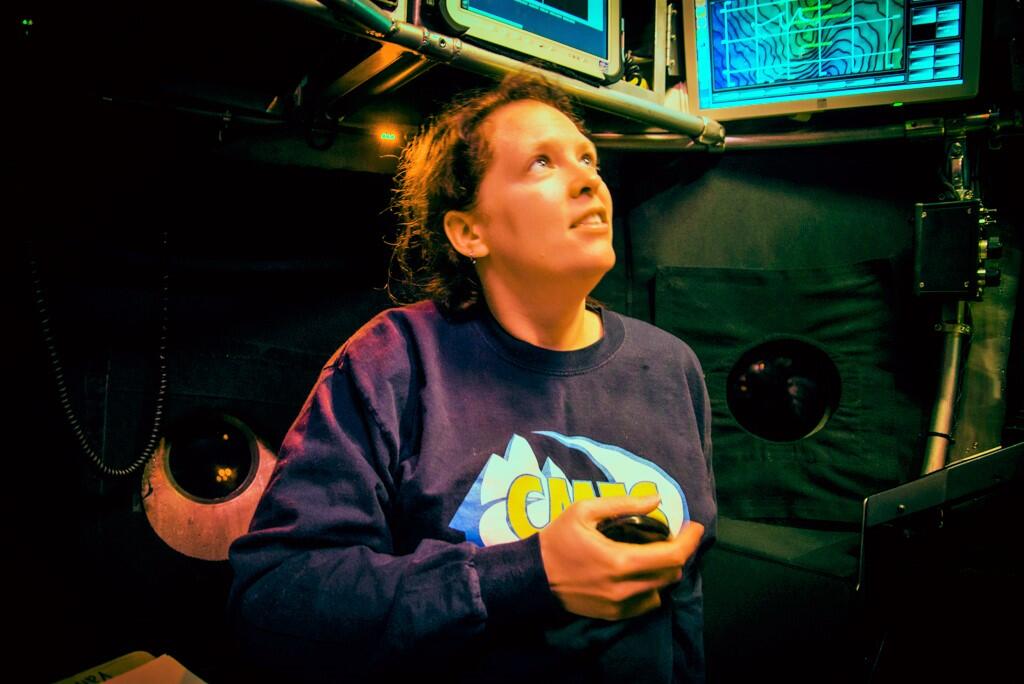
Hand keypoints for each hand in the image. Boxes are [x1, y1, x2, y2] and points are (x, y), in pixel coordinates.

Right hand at [538, 494, 704, 620]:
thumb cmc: (558, 539)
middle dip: (678, 553)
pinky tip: (639, 573)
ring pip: (662, 590)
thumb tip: (656, 499)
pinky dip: (650, 588)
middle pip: (672, 574)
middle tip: (670, 536)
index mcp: (620, 561)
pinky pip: (646, 604)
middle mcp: (625, 588)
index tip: (694, 526)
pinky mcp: (614, 615)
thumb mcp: (585, 510)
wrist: (533, 576)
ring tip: (654, 554)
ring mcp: (620, 606)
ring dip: (664, 572)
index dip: (690, 540)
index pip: (672, 556)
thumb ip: (623, 504)